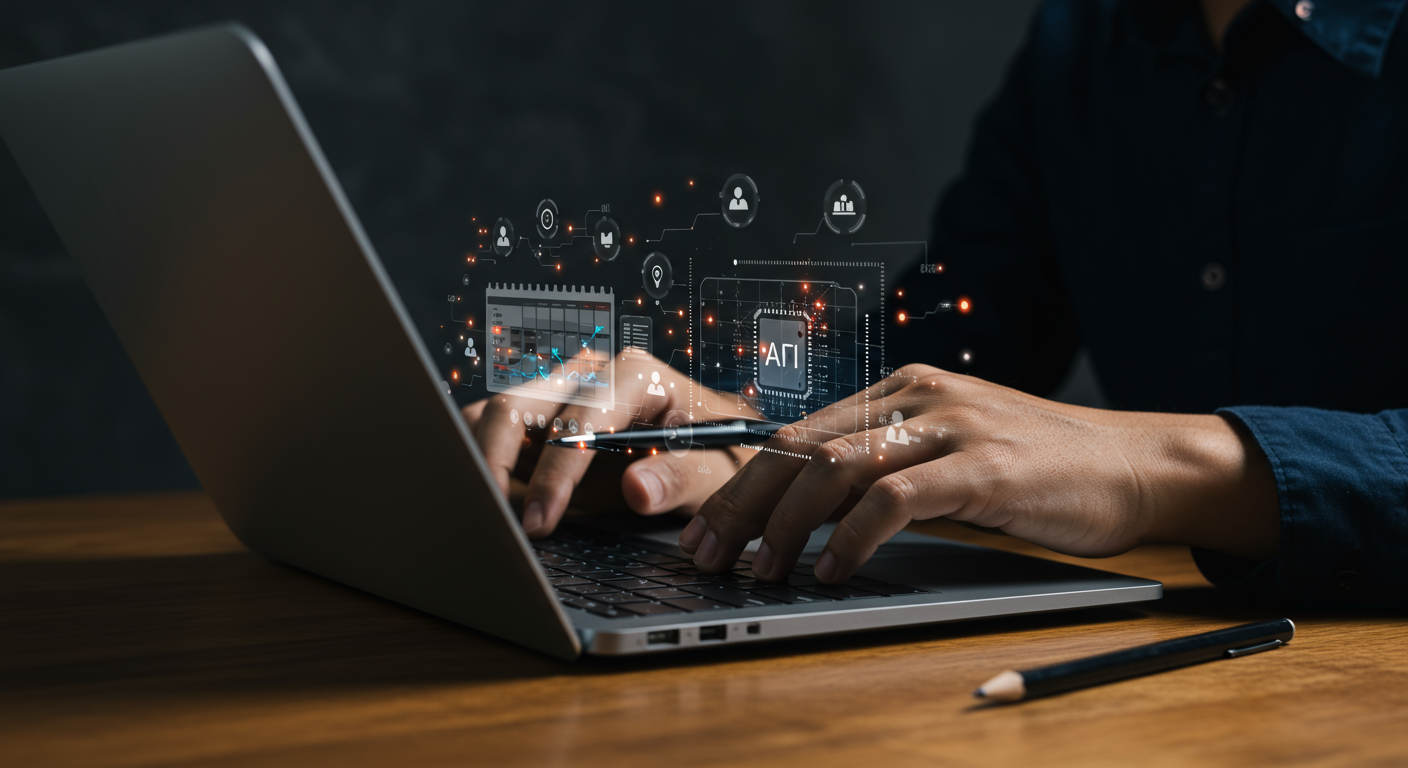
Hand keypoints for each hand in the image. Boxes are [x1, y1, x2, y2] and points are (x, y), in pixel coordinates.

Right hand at [462, 349, 757, 536]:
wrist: (717, 447)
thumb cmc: (717, 453)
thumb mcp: (714, 471)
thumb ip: (679, 479)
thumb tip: (637, 490)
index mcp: (633, 375)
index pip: (575, 421)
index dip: (553, 475)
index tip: (541, 521)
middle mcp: (590, 373)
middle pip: (514, 406)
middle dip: (492, 464)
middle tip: (494, 521)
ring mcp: (562, 390)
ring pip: (494, 416)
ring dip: (482, 462)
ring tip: (491, 514)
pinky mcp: (545, 415)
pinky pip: (497, 432)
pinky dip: (487, 464)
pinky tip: (500, 503)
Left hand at [680, 364, 1278, 582]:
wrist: (1135, 465)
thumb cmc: (1039, 469)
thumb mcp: (949, 454)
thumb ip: (887, 467)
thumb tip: (807, 513)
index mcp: (901, 389)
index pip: (799, 431)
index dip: (743, 480)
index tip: (707, 526)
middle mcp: (918, 396)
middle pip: (801, 445)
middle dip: (743, 503)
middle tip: (708, 552)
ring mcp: (952, 425)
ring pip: (836, 468)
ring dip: (786, 526)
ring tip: (762, 570)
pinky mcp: (985, 466)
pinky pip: (896, 500)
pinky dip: (853, 540)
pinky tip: (833, 572)